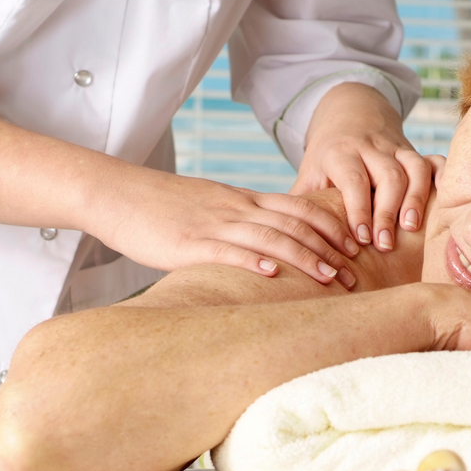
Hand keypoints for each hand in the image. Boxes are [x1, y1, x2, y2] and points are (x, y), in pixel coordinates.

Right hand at [86, 166, 358, 285]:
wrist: (115, 192)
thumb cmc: (161, 206)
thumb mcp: (209, 208)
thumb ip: (239, 224)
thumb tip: (266, 252)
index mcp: (242, 200)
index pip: (298, 208)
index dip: (331, 227)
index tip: (355, 248)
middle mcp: (235, 209)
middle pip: (294, 224)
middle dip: (329, 249)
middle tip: (355, 273)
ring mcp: (213, 224)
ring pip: (269, 238)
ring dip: (304, 257)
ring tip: (330, 278)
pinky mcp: (188, 243)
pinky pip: (227, 251)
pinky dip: (254, 262)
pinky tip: (274, 275)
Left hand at [292, 82, 433, 252]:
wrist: (350, 114)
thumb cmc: (328, 156)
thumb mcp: (310, 172)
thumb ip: (301, 201)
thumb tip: (285, 239)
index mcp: (341, 152)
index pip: (353, 179)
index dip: (358, 208)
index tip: (361, 238)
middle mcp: (372, 147)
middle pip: (387, 175)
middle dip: (387, 210)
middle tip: (385, 245)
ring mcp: (397, 147)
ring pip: (413, 167)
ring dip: (416, 197)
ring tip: (411, 228)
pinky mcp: (415, 150)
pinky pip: (435, 159)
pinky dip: (443, 177)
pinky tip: (444, 200)